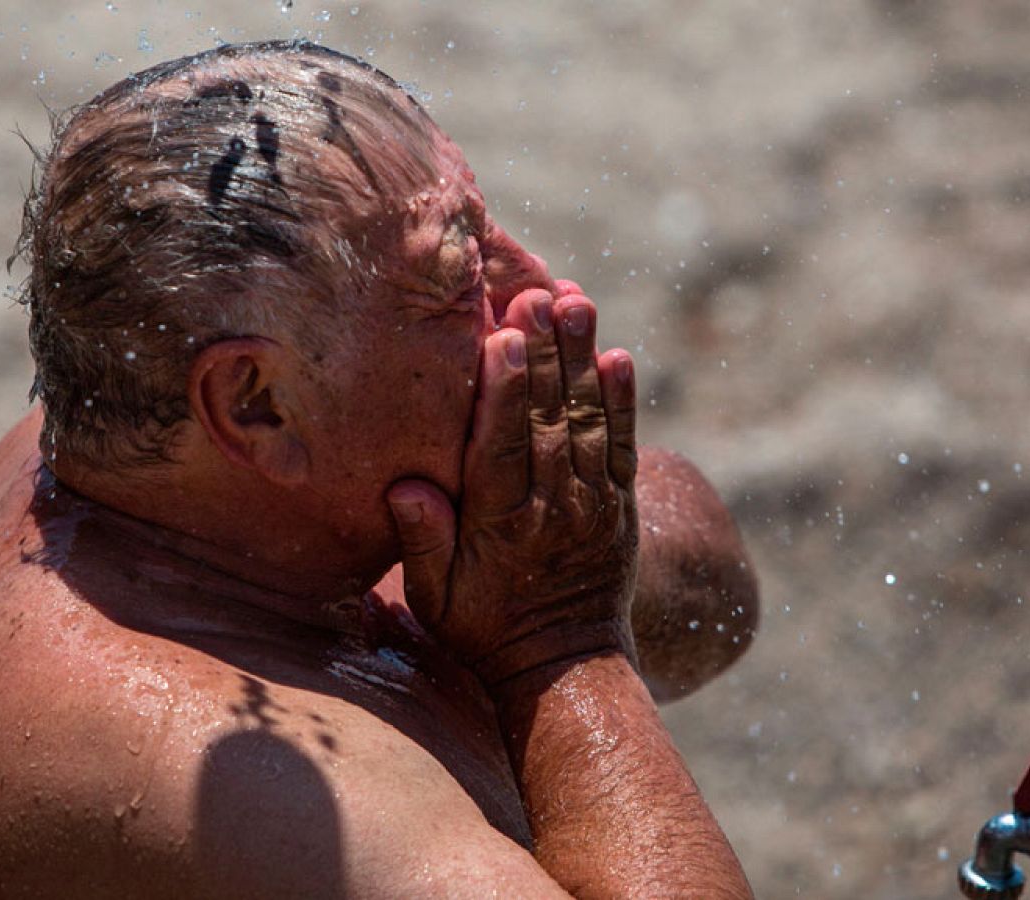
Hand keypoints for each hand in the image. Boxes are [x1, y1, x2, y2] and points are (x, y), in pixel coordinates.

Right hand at [385, 287, 639, 685]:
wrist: (565, 668)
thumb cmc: (483, 630)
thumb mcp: (435, 600)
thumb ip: (422, 543)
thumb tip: (405, 487)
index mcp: (501, 524)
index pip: (501, 445)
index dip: (502, 390)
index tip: (501, 338)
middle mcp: (553, 505)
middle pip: (547, 416)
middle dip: (544, 352)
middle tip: (540, 294)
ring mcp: (592, 502)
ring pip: (588, 419)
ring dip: (583, 358)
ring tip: (578, 302)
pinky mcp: (619, 503)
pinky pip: (624, 444)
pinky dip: (623, 401)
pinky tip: (618, 358)